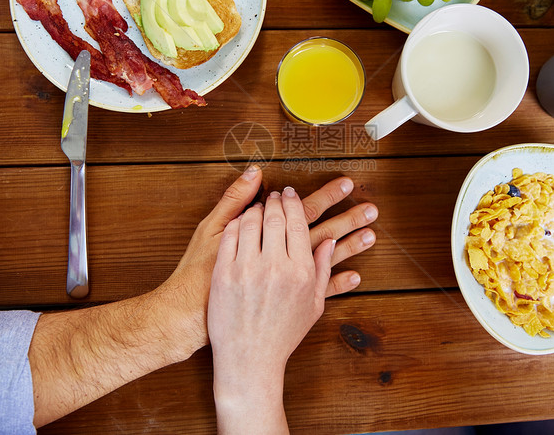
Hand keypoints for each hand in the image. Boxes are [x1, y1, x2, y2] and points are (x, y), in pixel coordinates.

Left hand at [161, 167, 377, 357]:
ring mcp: (247, 270)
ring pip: (251, 222)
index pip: (298, 223)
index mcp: (300, 273)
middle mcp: (275, 268)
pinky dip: (236, 224)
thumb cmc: (283, 334)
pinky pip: (230, 236)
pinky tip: (240, 222)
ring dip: (255, 209)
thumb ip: (323, 271)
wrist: (248, 359)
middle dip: (275, 201)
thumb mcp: (312, 306)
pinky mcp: (224, 274)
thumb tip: (329, 241)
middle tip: (275, 195)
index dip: (293, 203)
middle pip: (275, 217)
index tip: (290, 194)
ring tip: (258, 207)